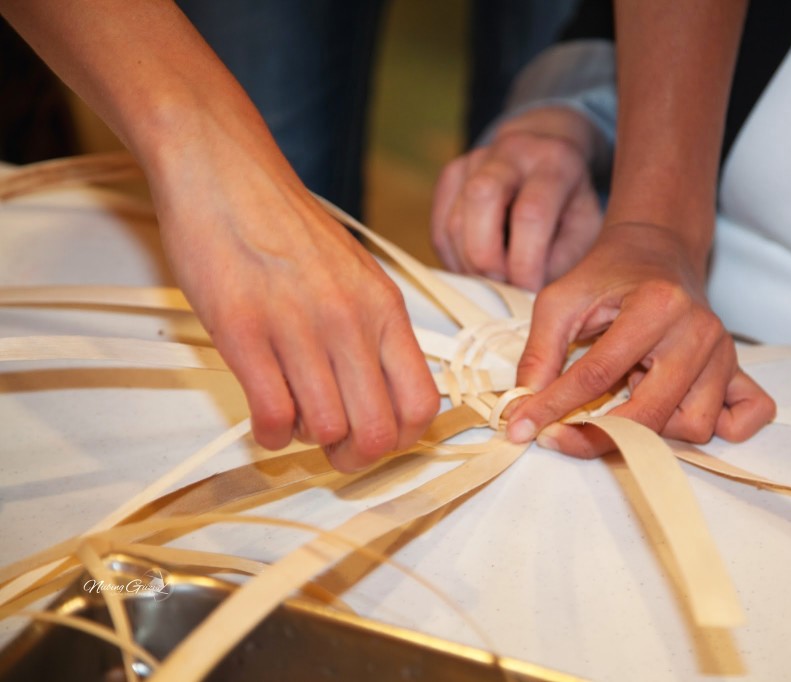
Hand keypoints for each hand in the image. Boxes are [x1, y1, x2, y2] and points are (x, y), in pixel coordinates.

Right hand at [150, 128, 438, 471]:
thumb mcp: (356, 274)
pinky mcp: (243, 330)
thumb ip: (375, 331)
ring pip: (325, 429)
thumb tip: (384, 396)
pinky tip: (266, 417)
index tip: (376, 438)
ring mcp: (297, 326)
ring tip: (295, 417)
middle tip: (334, 450)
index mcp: (384, 308)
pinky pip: (273, 415)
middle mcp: (350, 320)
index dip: (401, 439)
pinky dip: (271, 433)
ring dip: (308, 440)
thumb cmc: (287, 227)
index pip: (420, 403)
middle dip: (356, 458)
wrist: (225, 172)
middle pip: (376, 430)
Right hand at [431, 107, 602, 290]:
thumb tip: (523, 293)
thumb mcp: (585, 228)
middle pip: (481, 198)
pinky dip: (454, 260)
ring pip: (454, 222)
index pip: (531, 213)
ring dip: (470, 265)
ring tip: (494, 282)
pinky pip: (439, 228)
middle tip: (503, 287)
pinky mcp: (451, 175)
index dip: (526, 261)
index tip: (529, 290)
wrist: (545, 158)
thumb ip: (561, 260)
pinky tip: (477, 269)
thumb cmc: (569, 204)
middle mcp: (511, 151)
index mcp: (554, 162)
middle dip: (487, 258)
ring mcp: (474, 160)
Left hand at [505, 222, 774, 455]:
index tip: (522, 428)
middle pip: (650, 414)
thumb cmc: (607, 275)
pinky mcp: (738, 370)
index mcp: (656, 305)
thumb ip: (539, 353)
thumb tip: (522, 409)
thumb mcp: (560, 299)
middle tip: (559, 436)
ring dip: (652, 430)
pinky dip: (720, 429)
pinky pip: (745, 417)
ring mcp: (724, 354)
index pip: (598, 375)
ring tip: (625, 400)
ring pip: (692, 427)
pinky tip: (677, 416)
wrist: (656, 251)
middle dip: (597, 436)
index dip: (554, 407)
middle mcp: (699, 331)